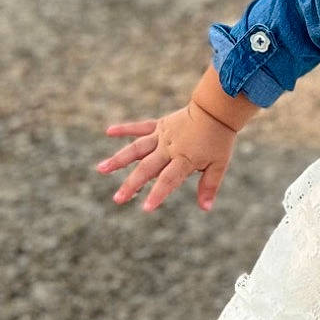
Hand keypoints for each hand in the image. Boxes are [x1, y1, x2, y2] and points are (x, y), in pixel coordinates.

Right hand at [97, 101, 237, 213]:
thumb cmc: (219, 140)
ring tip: (101, 169)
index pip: (168, 180)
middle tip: (117, 199)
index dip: (157, 194)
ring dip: (118, 159)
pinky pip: (139, 127)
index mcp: (184, 159)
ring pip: (136, 148)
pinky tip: (108, 131)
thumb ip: (209, 186)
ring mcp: (162, 136)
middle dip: (132, 184)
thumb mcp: (219, 165)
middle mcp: (169, 148)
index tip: (146, 208)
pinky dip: (124, 128)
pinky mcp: (159, 125)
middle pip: (147, 168)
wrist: (217, 110)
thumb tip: (205, 209)